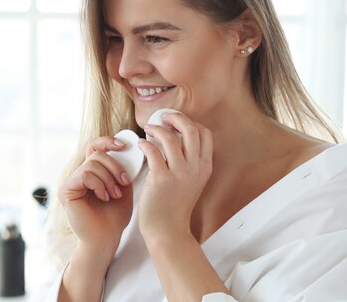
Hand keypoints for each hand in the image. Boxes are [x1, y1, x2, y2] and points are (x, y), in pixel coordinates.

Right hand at [58, 136, 133, 255]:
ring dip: (109, 179)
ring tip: (114, 195)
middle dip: (115, 167)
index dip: (107, 141)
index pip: (94, 147)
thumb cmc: (114, 217)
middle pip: (97, 155)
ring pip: (92, 164)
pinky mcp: (66, 190)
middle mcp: (78, 175)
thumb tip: (124, 149)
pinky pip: (85, 175)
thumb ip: (120, 169)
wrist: (106, 239)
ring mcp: (70, 182)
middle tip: (124, 183)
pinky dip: (99, 185)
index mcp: (90, 173)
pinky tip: (104, 197)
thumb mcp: (122, 188)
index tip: (124, 145)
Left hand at [137, 113, 212, 242]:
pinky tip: (141, 144)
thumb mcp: (192, 181)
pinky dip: (145, 143)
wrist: (168, 230)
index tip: (176, 122)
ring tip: (148, 130)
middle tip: (162, 118)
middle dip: (175, 117)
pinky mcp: (161, 179)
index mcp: (205, 167)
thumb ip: (190, 161)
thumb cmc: (175, 204)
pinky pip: (152, 151)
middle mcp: (195, 168)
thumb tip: (177, 136)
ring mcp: (179, 173)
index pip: (205, 133)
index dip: (190, 122)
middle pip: (190, 129)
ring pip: (169, 137)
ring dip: (156, 128)